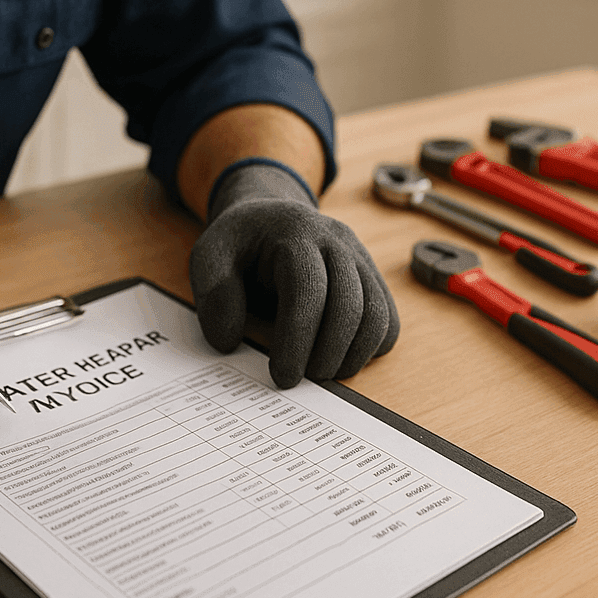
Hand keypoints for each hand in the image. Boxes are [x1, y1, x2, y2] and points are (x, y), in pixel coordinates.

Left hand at [189, 163, 398, 387]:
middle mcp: (337, 241)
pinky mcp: (372, 277)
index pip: (308, 291)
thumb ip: (213, 295)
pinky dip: (371, 347)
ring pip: (377, 314)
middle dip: (327, 354)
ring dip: (352, 356)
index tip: (282, 376)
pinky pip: (388, 318)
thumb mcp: (210, 255)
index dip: (298, 340)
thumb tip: (229, 341)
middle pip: (350, 306)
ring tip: (321, 372)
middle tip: (302, 379)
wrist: (270, 217)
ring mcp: (360, 258)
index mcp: (295, 233)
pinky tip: (340, 357)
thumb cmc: (241, 242)